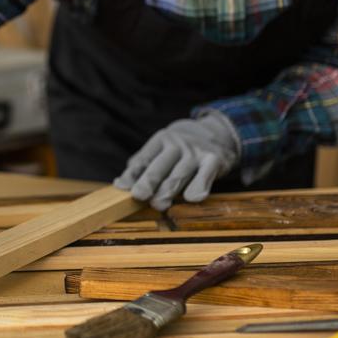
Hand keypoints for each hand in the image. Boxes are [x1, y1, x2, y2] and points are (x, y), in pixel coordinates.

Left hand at [113, 112, 239, 210]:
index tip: (122, 187)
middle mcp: (177, 144)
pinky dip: (199, 186)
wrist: (217, 133)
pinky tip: (192, 198)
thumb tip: (120, 184)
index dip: (132, 174)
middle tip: (139, 195)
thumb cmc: (180, 149)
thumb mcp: (161, 149)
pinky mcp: (214, 160)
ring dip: (169, 189)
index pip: (144, 159)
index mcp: (160, 140)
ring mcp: (195, 152)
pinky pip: (205, 175)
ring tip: (158, 204)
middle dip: (149, 180)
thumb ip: (142, 165)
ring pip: (180, 173)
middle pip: (160, 165)